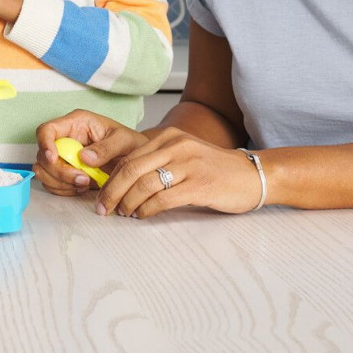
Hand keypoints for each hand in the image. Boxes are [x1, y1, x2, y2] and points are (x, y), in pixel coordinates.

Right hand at [34, 110, 148, 194]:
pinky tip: (82, 188)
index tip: (54, 158)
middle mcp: (65, 138)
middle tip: (83, 179)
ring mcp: (63, 155)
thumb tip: (83, 157)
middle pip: (43, 154)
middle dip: (59, 171)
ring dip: (61, 182)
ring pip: (44, 170)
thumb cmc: (131, 144)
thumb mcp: (124, 141)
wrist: (137, 161)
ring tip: (85, 184)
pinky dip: (63, 189)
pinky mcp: (65, 171)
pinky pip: (52, 183)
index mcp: (76, 123)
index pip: (47, 129)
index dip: (45, 144)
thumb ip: (106, 148)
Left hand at [96, 127, 263, 217]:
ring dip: (128, 203)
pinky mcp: (199, 185)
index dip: (111, 178)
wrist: (251, 174)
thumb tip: (122, 180)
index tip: (100, 194)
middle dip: (112, 191)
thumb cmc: (213, 168)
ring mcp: (188, 165)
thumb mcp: (182, 154)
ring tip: (123, 213)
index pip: (129, 157)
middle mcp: (175, 146)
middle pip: (131, 169)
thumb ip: (156, 160)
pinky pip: (164, 199)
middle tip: (103, 208)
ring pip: (144, 185)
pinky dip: (147, 210)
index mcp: (168, 137)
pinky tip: (142, 216)